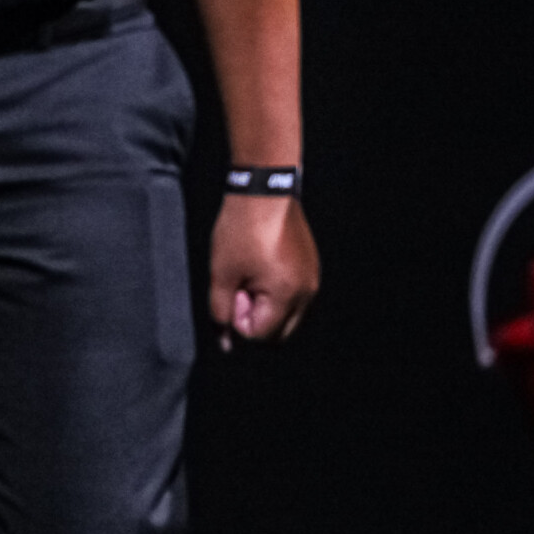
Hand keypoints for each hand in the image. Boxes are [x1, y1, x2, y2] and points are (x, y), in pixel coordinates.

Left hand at [208, 193, 318, 347]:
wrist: (264, 191)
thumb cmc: (242, 230)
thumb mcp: (221, 273)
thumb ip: (221, 311)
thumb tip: (225, 342)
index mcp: (287, 296)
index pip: (261, 335)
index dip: (238, 320)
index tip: (231, 292)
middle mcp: (307, 293)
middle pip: (278, 332)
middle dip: (254, 318)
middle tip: (238, 287)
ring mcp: (312, 280)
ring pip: (286, 314)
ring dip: (264, 305)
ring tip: (247, 275)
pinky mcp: (310, 268)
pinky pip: (293, 295)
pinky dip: (275, 292)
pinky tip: (258, 267)